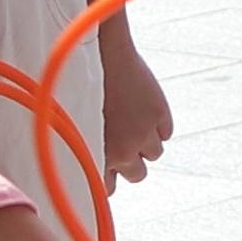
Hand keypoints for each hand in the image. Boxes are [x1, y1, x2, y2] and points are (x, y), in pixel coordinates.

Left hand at [93, 11, 173, 186]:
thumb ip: (84, 145)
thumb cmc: (79, 83)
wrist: (103, 52)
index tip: (109, 170)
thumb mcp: (75, 119)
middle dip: (131, 162)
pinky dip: (159, 124)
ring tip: (133, 119)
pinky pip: (166, 132)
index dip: (109, 177)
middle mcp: (122, 151)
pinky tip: (144, 107)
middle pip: (137, 174)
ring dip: (147, 142)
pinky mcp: (160, 116)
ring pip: (154, 153)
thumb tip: (88, 165)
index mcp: (96, 155)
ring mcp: (143, 134)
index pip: (108, 188)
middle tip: (124, 141)